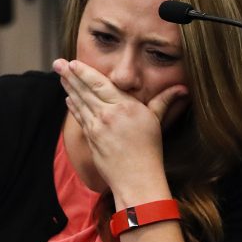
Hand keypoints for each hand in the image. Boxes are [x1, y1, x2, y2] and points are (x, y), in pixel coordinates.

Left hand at [53, 58, 187, 204]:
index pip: (101, 84)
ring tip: (60, 76)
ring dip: (69, 88)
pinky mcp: (90, 138)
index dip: (86, 72)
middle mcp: (109, 114)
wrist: (136, 179)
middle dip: (70, 75)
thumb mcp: (156, 122)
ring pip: (80, 102)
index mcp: (126, 106)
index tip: (74, 63)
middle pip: (86, 90)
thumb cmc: (149, 151)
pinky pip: (80, 117)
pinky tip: (68, 98)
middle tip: (58, 64)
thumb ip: (164, 101)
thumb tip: (182, 88)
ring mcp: (97, 127)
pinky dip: (73, 106)